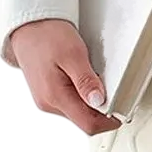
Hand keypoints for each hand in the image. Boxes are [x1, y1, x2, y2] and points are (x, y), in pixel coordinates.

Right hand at [10, 19, 120, 135]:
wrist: (28, 26)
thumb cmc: (48, 36)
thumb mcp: (73, 54)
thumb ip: (86, 80)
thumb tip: (98, 102)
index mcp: (54, 96)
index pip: (88, 124)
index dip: (109, 121)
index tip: (122, 110)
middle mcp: (48, 103)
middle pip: (84, 120)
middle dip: (102, 110)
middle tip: (115, 91)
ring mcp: (46, 100)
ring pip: (78, 112)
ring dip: (92, 102)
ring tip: (98, 79)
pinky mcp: (47, 93)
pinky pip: (71, 102)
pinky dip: (83, 95)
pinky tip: (86, 79)